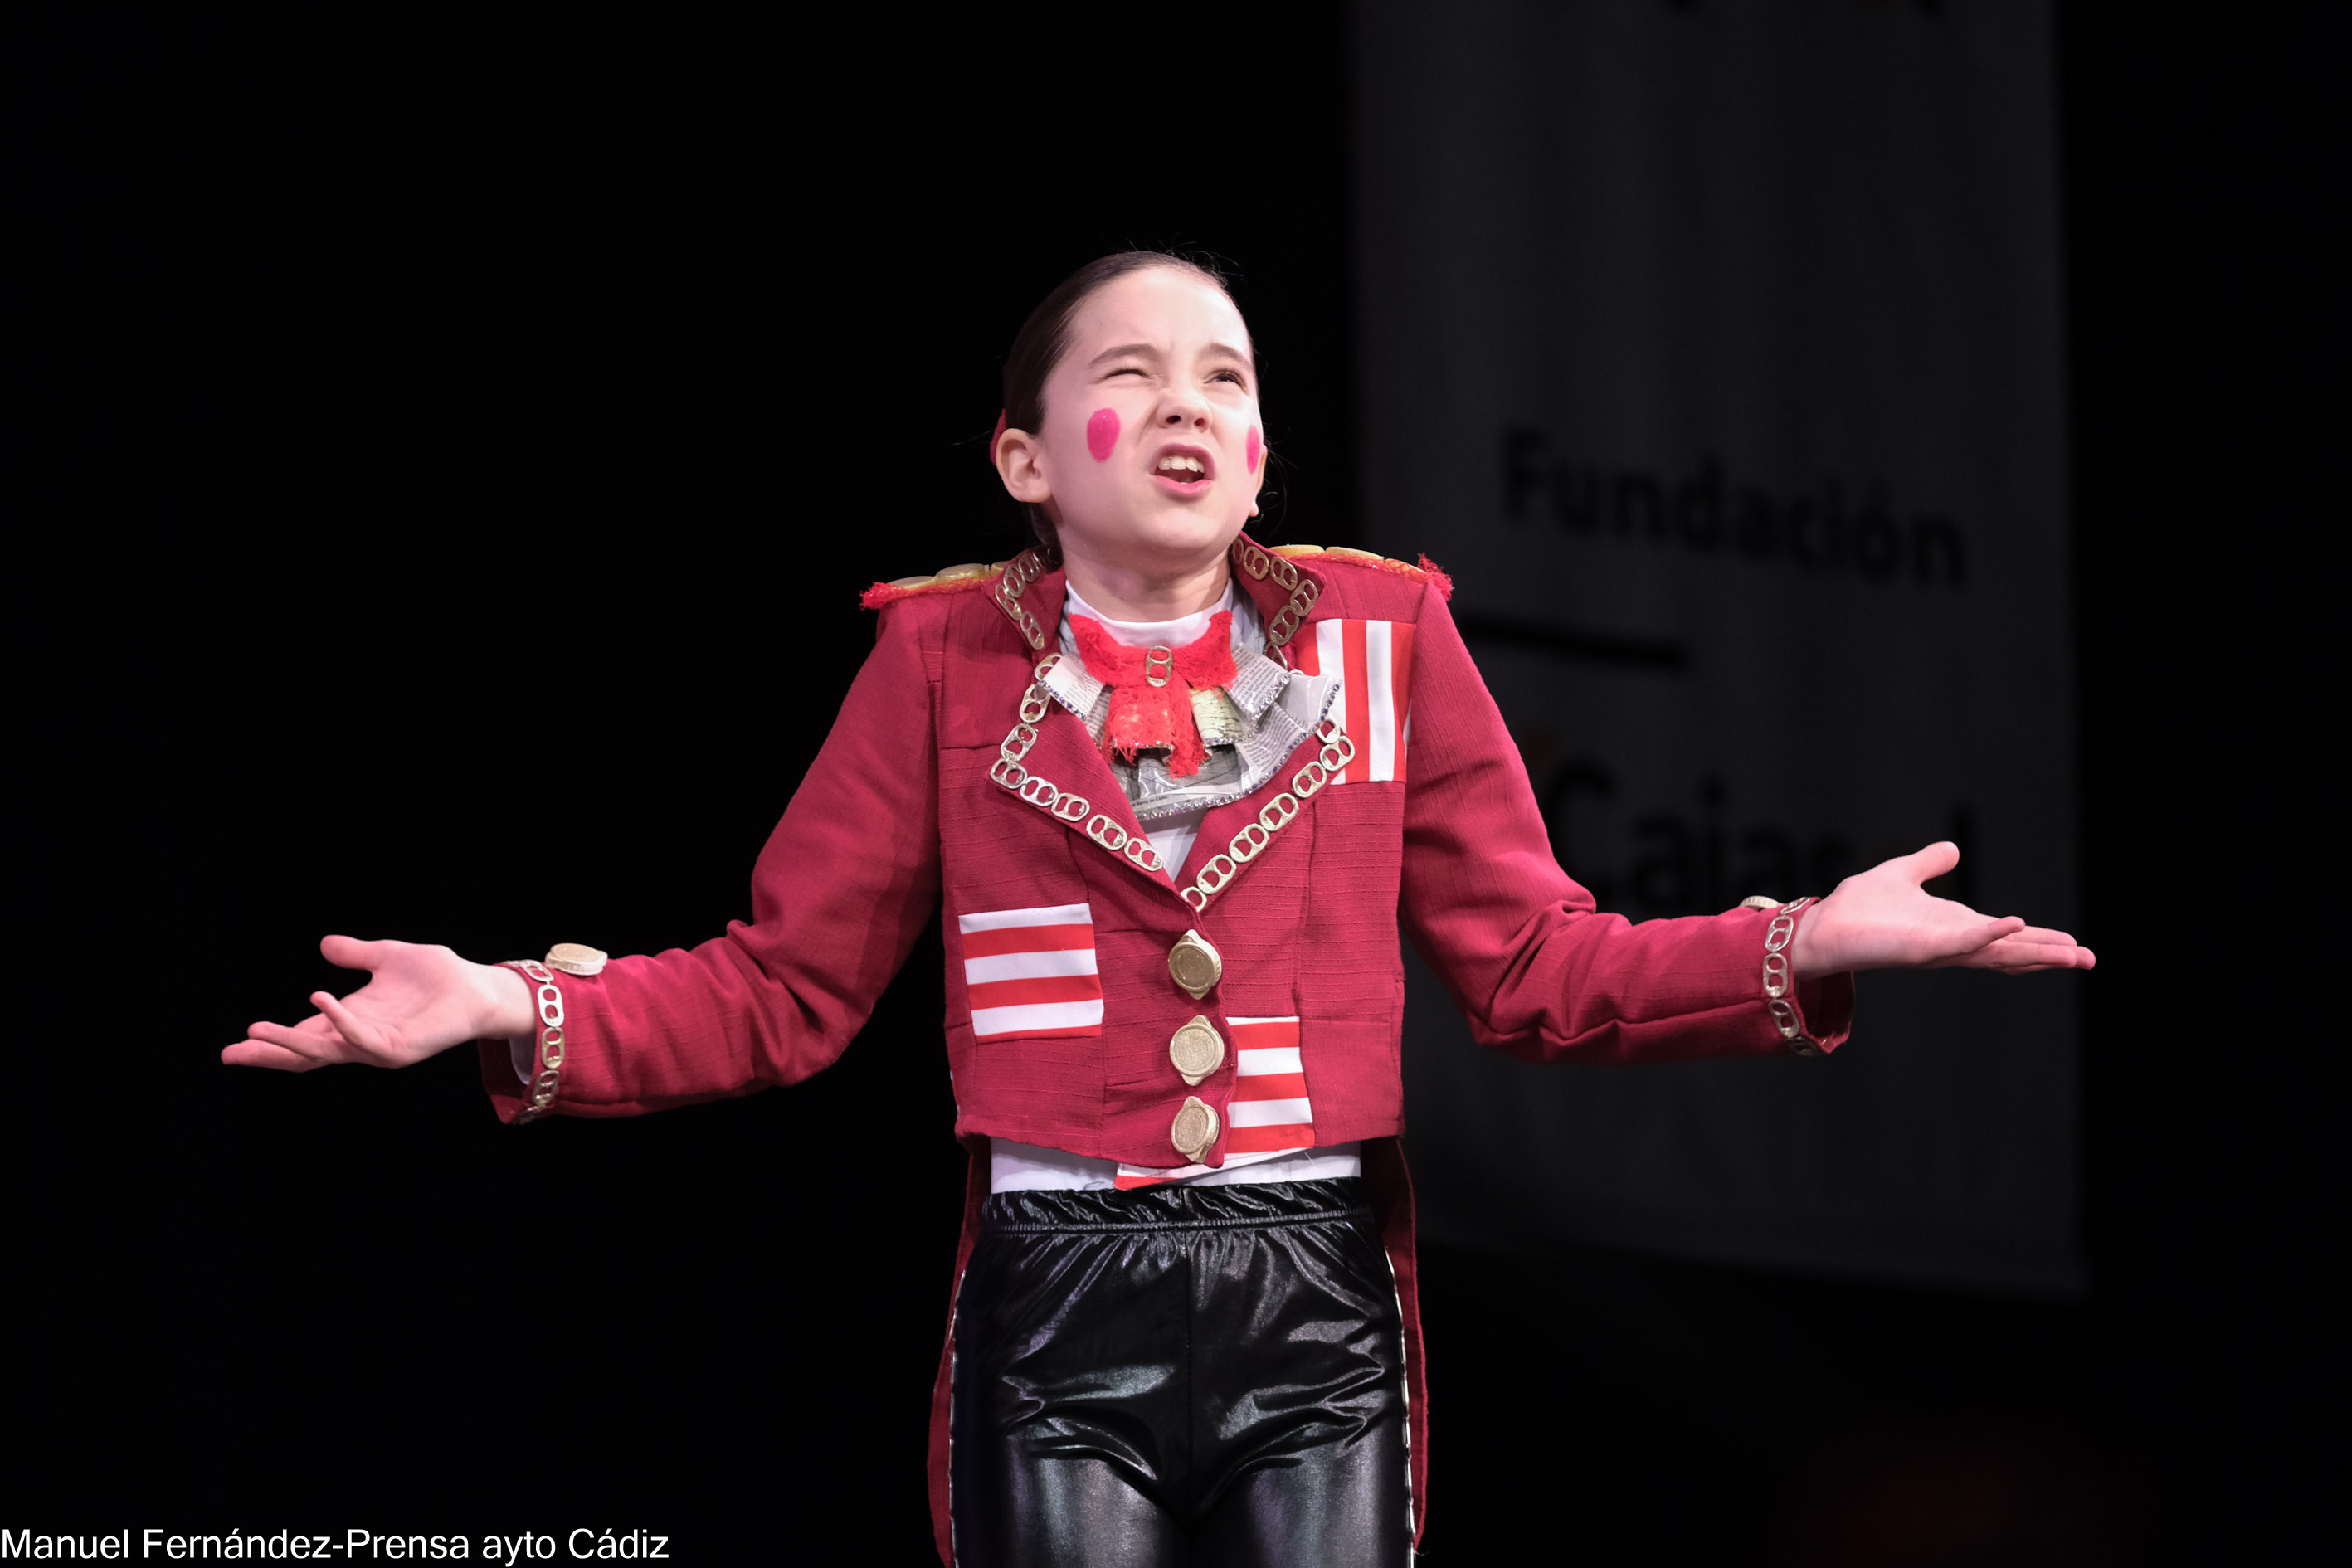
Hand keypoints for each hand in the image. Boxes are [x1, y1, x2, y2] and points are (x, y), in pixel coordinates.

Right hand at [222, 935, 535, 1071]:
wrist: (476, 986)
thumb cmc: (435, 975)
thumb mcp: (385, 957)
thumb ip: (355, 954)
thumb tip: (324, 945)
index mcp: (351, 1020)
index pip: (304, 1034)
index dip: (271, 1040)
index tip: (235, 1047)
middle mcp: (360, 1038)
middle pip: (306, 1053)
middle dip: (269, 1054)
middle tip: (231, 1054)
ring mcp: (378, 1047)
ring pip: (326, 1052)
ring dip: (291, 1041)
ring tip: (257, 1031)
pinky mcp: (400, 1049)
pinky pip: (363, 1039)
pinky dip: (340, 1021)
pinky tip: (321, 1000)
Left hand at [1789, 842, 2094, 978]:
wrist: (1822, 926)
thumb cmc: (1858, 908)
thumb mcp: (1902, 874)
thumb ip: (1929, 863)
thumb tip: (1954, 848)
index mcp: (1954, 926)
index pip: (2006, 936)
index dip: (2039, 939)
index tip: (2075, 945)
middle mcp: (1952, 942)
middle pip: (2010, 951)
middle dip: (2049, 954)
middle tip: (2089, 959)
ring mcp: (1939, 949)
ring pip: (1995, 954)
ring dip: (2032, 952)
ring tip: (2072, 955)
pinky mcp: (1920, 950)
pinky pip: (1959, 943)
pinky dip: (1986, 936)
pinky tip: (2012, 926)